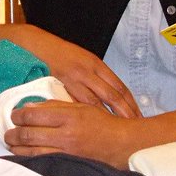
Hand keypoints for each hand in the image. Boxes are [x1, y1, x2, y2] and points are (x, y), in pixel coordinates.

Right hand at [0, 23, 140, 117]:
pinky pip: (76, 102)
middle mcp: (89, 70)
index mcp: (96, 64)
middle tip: (135, 127)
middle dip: (126, 113)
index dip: (131, 103)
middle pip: (113, 95)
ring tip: (118, 131)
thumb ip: (95, 75)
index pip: (119, 86)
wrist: (35, 44)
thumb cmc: (58, 53)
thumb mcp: (81, 60)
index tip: (139, 116)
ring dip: (108, 117)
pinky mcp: (61, 82)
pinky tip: (91, 125)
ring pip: (97, 101)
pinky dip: (86, 114)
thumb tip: (109, 94)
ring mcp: (75, 77)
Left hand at [5, 100, 145, 167]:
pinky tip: (24, 158)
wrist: (122, 145)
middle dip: (13, 134)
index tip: (14, 115)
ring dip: (17, 150)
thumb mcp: (80, 107)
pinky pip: (43, 164)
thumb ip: (54, 106)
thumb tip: (29, 107)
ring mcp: (67, 153)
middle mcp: (66, 135)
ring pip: (32, 153)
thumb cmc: (101, 123)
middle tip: (8, 133)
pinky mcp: (68, 166)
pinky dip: (30, 160)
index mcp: (68, 116)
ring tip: (12, 146)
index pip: (33, 115)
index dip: (18, 115)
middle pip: (29, 135)